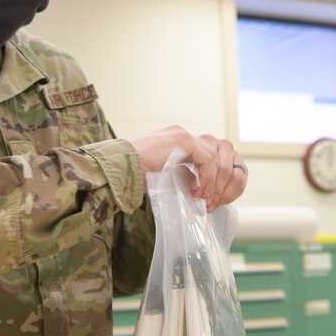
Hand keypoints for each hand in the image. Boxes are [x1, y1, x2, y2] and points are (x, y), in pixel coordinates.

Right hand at [128, 126, 247, 211]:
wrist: (119, 168)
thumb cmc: (134, 176)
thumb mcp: (162, 174)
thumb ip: (179, 174)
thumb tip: (197, 189)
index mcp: (176, 141)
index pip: (204, 156)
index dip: (209, 177)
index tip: (205, 198)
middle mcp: (181, 134)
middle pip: (213, 155)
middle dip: (215, 180)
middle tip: (210, 201)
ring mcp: (182, 135)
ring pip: (213, 157)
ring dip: (212, 181)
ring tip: (204, 199)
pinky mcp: (182, 140)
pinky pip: (206, 159)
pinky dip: (206, 177)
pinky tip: (198, 190)